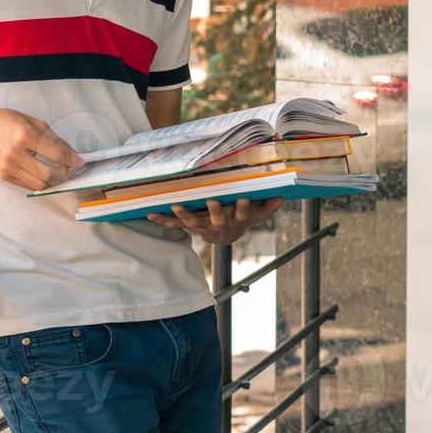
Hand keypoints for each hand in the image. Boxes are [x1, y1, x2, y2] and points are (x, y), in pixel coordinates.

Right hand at [0, 106, 84, 191]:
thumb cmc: (6, 121)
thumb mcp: (33, 122)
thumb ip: (53, 138)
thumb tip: (71, 153)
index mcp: (25, 135)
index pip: (56, 154)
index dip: (71, 160)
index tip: (79, 162)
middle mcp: (16, 153)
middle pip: (49, 174)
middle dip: (63, 173)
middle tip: (67, 168)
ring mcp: (8, 167)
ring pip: (39, 184)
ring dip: (52, 180)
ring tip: (55, 171)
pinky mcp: (4, 176)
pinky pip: (28, 185)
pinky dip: (39, 182)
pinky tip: (41, 172)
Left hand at [145, 196, 283, 244]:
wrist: (225, 235)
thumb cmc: (240, 218)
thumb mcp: (255, 214)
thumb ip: (266, 207)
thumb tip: (281, 197)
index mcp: (236, 220)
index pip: (243, 213)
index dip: (244, 207)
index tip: (245, 198)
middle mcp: (219, 224)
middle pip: (218, 218)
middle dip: (215, 210)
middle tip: (212, 201)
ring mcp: (203, 226)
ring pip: (194, 222)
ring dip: (185, 215)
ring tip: (176, 206)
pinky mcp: (190, 226)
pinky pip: (175, 224)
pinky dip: (163, 220)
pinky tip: (150, 215)